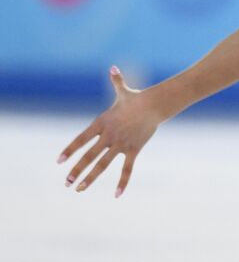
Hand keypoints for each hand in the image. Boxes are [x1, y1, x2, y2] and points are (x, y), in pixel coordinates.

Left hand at [57, 66, 160, 196]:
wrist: (156, 105)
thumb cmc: (138, 99)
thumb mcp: (123, 92)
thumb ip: (116, 81)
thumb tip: (113, 67)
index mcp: (101, 123)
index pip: (80, 139)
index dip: (69, 150)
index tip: (59, 161)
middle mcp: (109, 136)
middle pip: (89, 156)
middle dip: (76, 170)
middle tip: (66, 182)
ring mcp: (121, 144)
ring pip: (103, 164)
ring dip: (90, 177)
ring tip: (79, 189)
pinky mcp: (134, 150)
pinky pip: (127, 169)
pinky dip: (122, 182)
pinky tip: (116, 194)